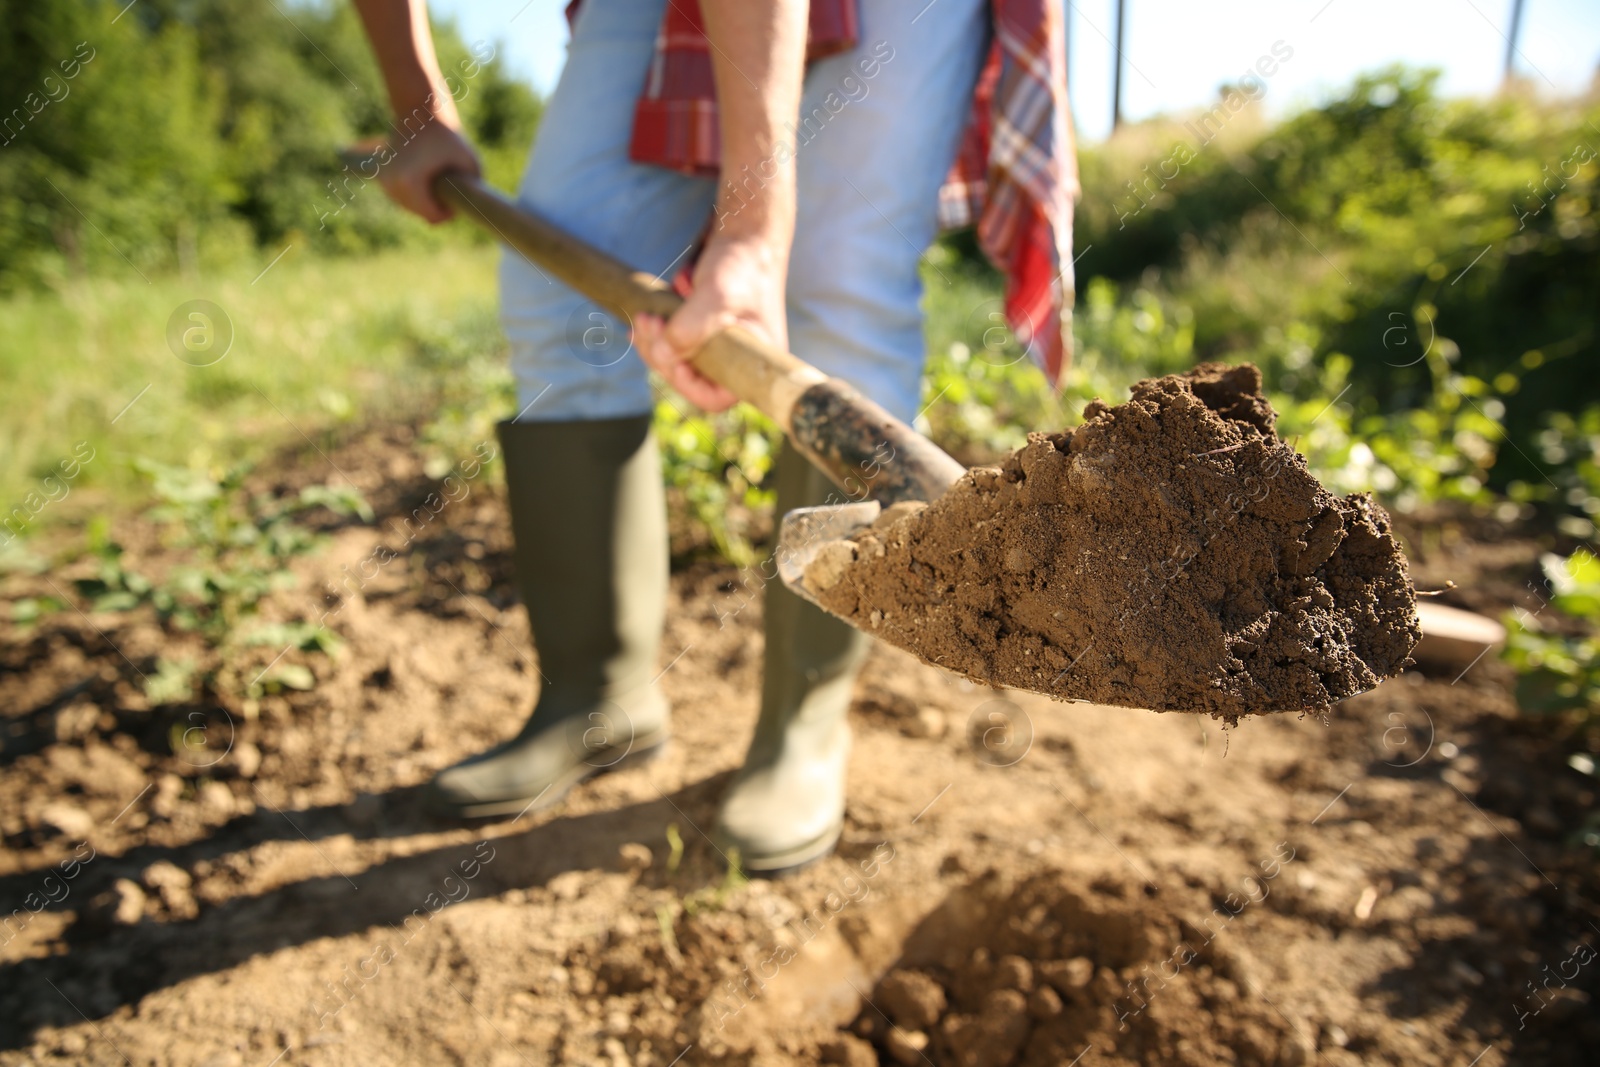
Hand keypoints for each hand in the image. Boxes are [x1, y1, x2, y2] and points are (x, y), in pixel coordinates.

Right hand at [374, 121, 480, 223]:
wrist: (419, 111)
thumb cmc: (448, 136)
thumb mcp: (470, 162)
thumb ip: (475, 189)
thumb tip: (477, 213)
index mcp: (409, 183)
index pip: (432, 217)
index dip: (450, 212)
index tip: (458, 195)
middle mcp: (392, 184)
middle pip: (420, 213)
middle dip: (437, 205)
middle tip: (449, 183)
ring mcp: (384, 180)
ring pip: (410, 207)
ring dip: (425, 200)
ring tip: (437, 178)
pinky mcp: (382, 176)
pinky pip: (402, 197)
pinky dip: (414, 193)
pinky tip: (425, 177)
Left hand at [634, 235, 786, 412]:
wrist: (746, 235)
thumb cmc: (743, 265)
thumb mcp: (718, 295)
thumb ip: (691, 328)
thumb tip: (663, 355)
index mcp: (752, 363)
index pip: (715, 398)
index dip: (687, 385)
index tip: (673, 357)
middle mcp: (735, 359)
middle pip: (686, 378)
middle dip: (661, 355)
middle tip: (648, 322)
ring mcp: (716, 345)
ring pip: (674, 361)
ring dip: (652, 343)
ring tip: (644, 316)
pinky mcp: (700, 330)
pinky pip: (671, 343)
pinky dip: (653, 335)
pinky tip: (641, 323)